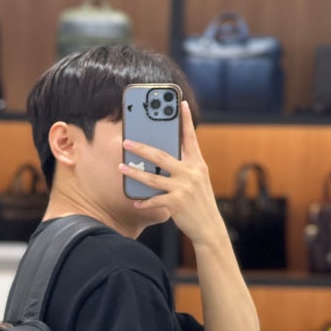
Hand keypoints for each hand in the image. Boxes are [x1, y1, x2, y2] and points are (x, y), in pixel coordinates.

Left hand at [120, 102, 228, 248]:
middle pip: (161, 156)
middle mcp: (191, 173)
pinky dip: (144, 202)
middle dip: (141, 148)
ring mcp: (184, 188)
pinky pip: (154, 200)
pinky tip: (135, 201)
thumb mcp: (198, 181)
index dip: (185, 120)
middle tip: (126, 142)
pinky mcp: (177, 203)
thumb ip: (184, 168)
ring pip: (153, 178)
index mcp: (197, 164)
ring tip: (121, 168)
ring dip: (134, 173)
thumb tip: (161, 159)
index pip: (190, 138)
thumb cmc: (199, 203)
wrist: (209, 227)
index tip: (179, 103)